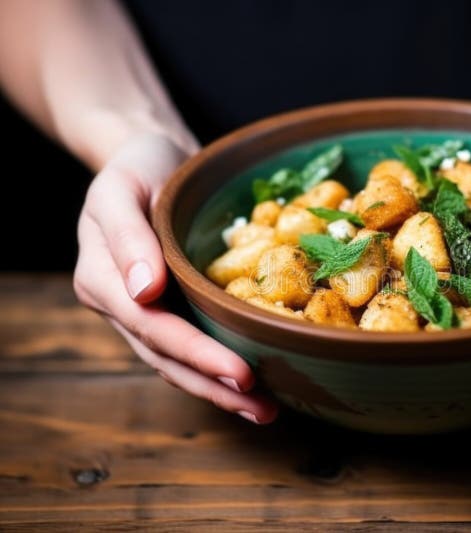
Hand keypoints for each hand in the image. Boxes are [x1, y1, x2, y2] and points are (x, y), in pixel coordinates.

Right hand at [73, 133, 277, 423]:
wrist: (148, 158)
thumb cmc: (136, 167)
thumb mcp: (121, 188)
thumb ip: (127, 237)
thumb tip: (145, 292)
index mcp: (101, 279)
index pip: (153, 327)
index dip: (197, 354)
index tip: (241, 373)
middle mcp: (121, 304)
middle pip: (167, 357)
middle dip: (215, 385)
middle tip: (263, 407)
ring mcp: (144, 310)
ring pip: (178, 363)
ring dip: (219, 390)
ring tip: (265, 410)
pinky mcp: (170, 307)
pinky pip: (192, 345)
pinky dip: (218, 367)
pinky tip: (251, 385)